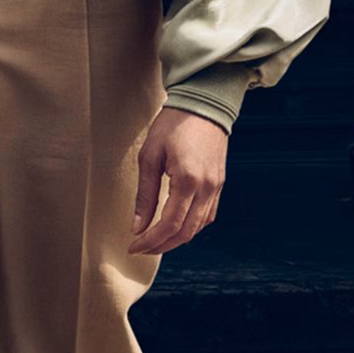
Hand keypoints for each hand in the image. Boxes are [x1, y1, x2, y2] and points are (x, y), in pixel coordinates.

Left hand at [131, 108, 228, 255]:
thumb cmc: (172, 125)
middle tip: (142, 249)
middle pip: (186, 231)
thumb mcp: (150, 156)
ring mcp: (217, 186)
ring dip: (177, 239)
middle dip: (162, 245)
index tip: (133, 247)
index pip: (169, 224)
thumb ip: (145, 194)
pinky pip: (208, 214)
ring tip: (156, 240)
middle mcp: (207, 188)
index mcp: (188, 180)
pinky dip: (192, 226)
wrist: (203, 104)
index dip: (150, 241)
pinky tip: (177, 226)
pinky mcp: (220, 183)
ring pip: (199, 226)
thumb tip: (137, 226)